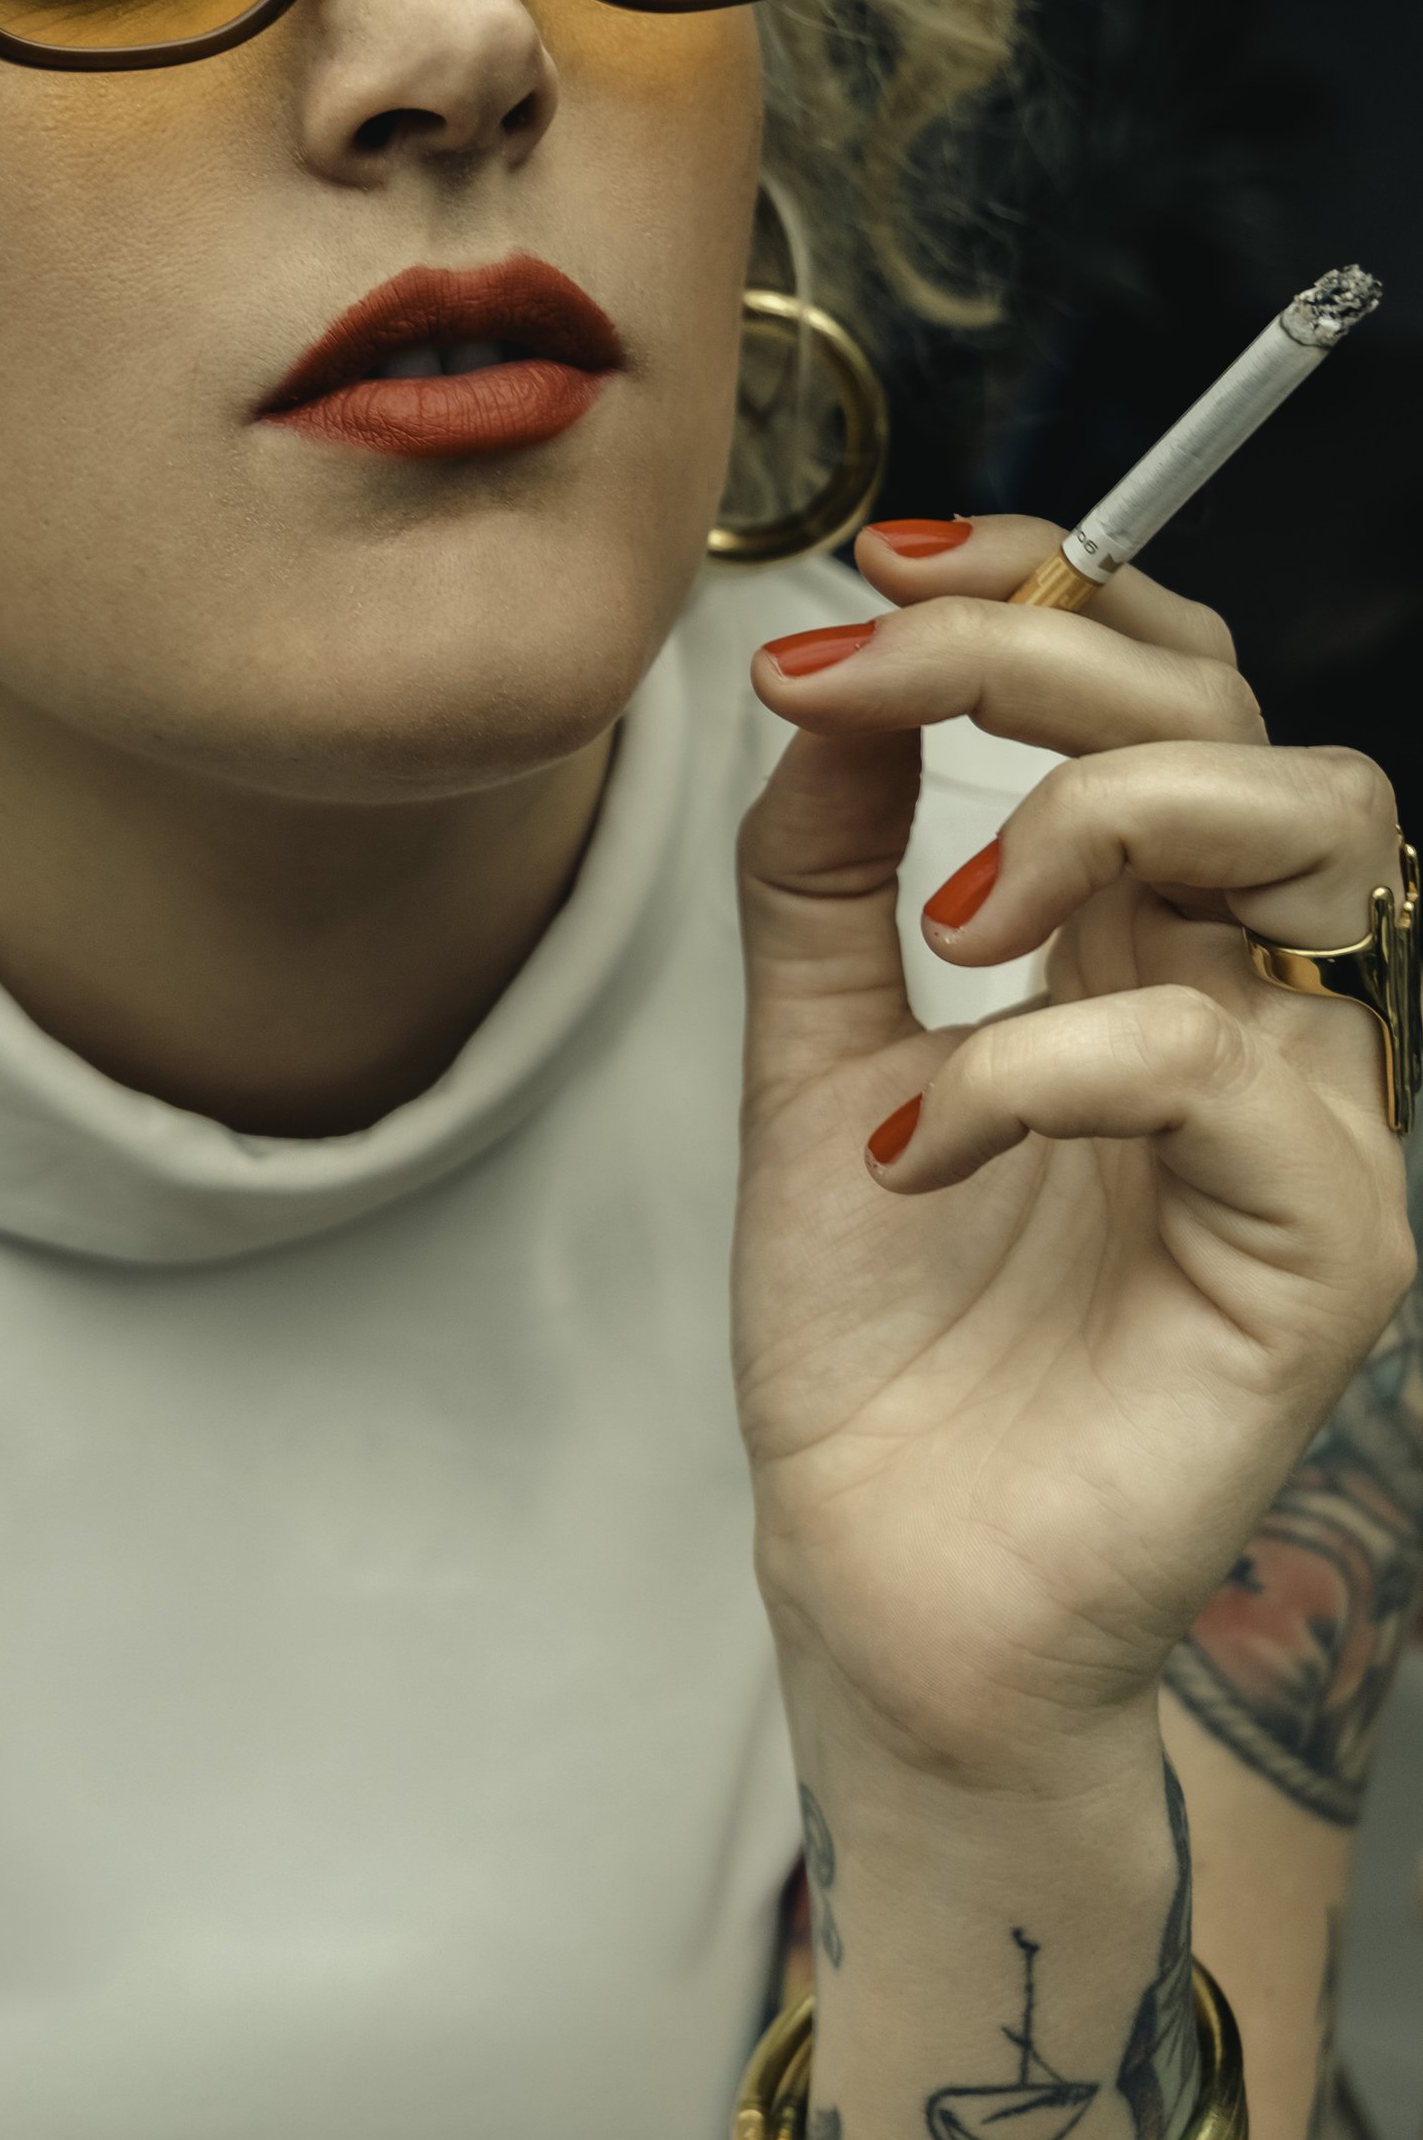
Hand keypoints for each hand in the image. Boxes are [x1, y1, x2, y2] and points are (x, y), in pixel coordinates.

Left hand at [733, 515, 1414, 1790]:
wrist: (876, 1572)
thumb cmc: (878, 1333)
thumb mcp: (810, 1050)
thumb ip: (821, 867)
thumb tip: (827, 672)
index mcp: (1149, 942)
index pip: (1174, 694)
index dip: (1055, 591)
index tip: (881, 567)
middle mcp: (1257, 1003)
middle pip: (1252, 723)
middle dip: (1055, 653)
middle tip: (873, 680)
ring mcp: (1317, 1121)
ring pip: (1316, 836)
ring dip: (1099, 815)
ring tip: (943, 926)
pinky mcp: (1329, 1250)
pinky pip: (1228, 1067)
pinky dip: (1041, 1068)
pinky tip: (912, 1147)